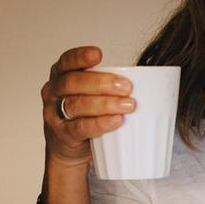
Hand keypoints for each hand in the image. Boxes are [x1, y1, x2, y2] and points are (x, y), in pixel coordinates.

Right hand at [41, 46, 135, 167]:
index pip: (66, 61)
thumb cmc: (84, 114)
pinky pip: (80, 127)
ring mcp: (54, 113)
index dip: (80, 56)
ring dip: (105, 104)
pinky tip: (116, 120)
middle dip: (101, 83)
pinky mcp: (63, 134)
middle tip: (126, 86)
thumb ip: (107, 84)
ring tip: (128, 105)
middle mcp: (53, 92)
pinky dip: (100, 123)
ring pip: (76, 105)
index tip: (98, 54)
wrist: (69, 148)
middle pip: (72, 82)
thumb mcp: (90, 93)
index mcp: (61, 75)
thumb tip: (151, 79)